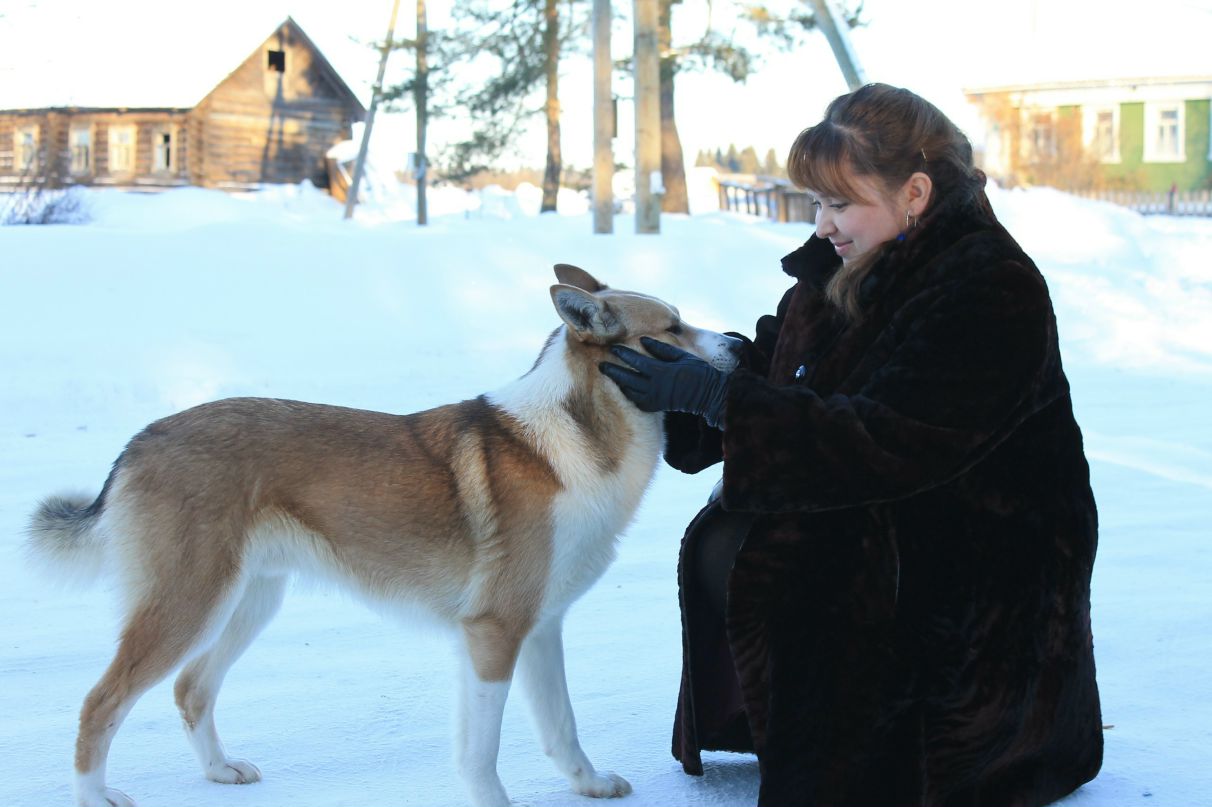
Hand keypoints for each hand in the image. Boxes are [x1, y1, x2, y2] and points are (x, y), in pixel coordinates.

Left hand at [599, 336, 728, 427]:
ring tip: (610, 375)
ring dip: (619, 383)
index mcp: (661, 372)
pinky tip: (624, 388)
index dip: (623, 355)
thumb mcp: (681, 356)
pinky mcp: (656, 407)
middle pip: (628, 379)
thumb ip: (661, 349)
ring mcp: (655, 399)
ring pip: (630, 392)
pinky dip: (629, 394)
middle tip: (601, 365)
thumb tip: (643, 340)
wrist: (708, 394)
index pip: (637, 362)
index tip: (612, 348)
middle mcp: (655, 387)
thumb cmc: (697, 371)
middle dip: (613, 371)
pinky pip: (637, 401)